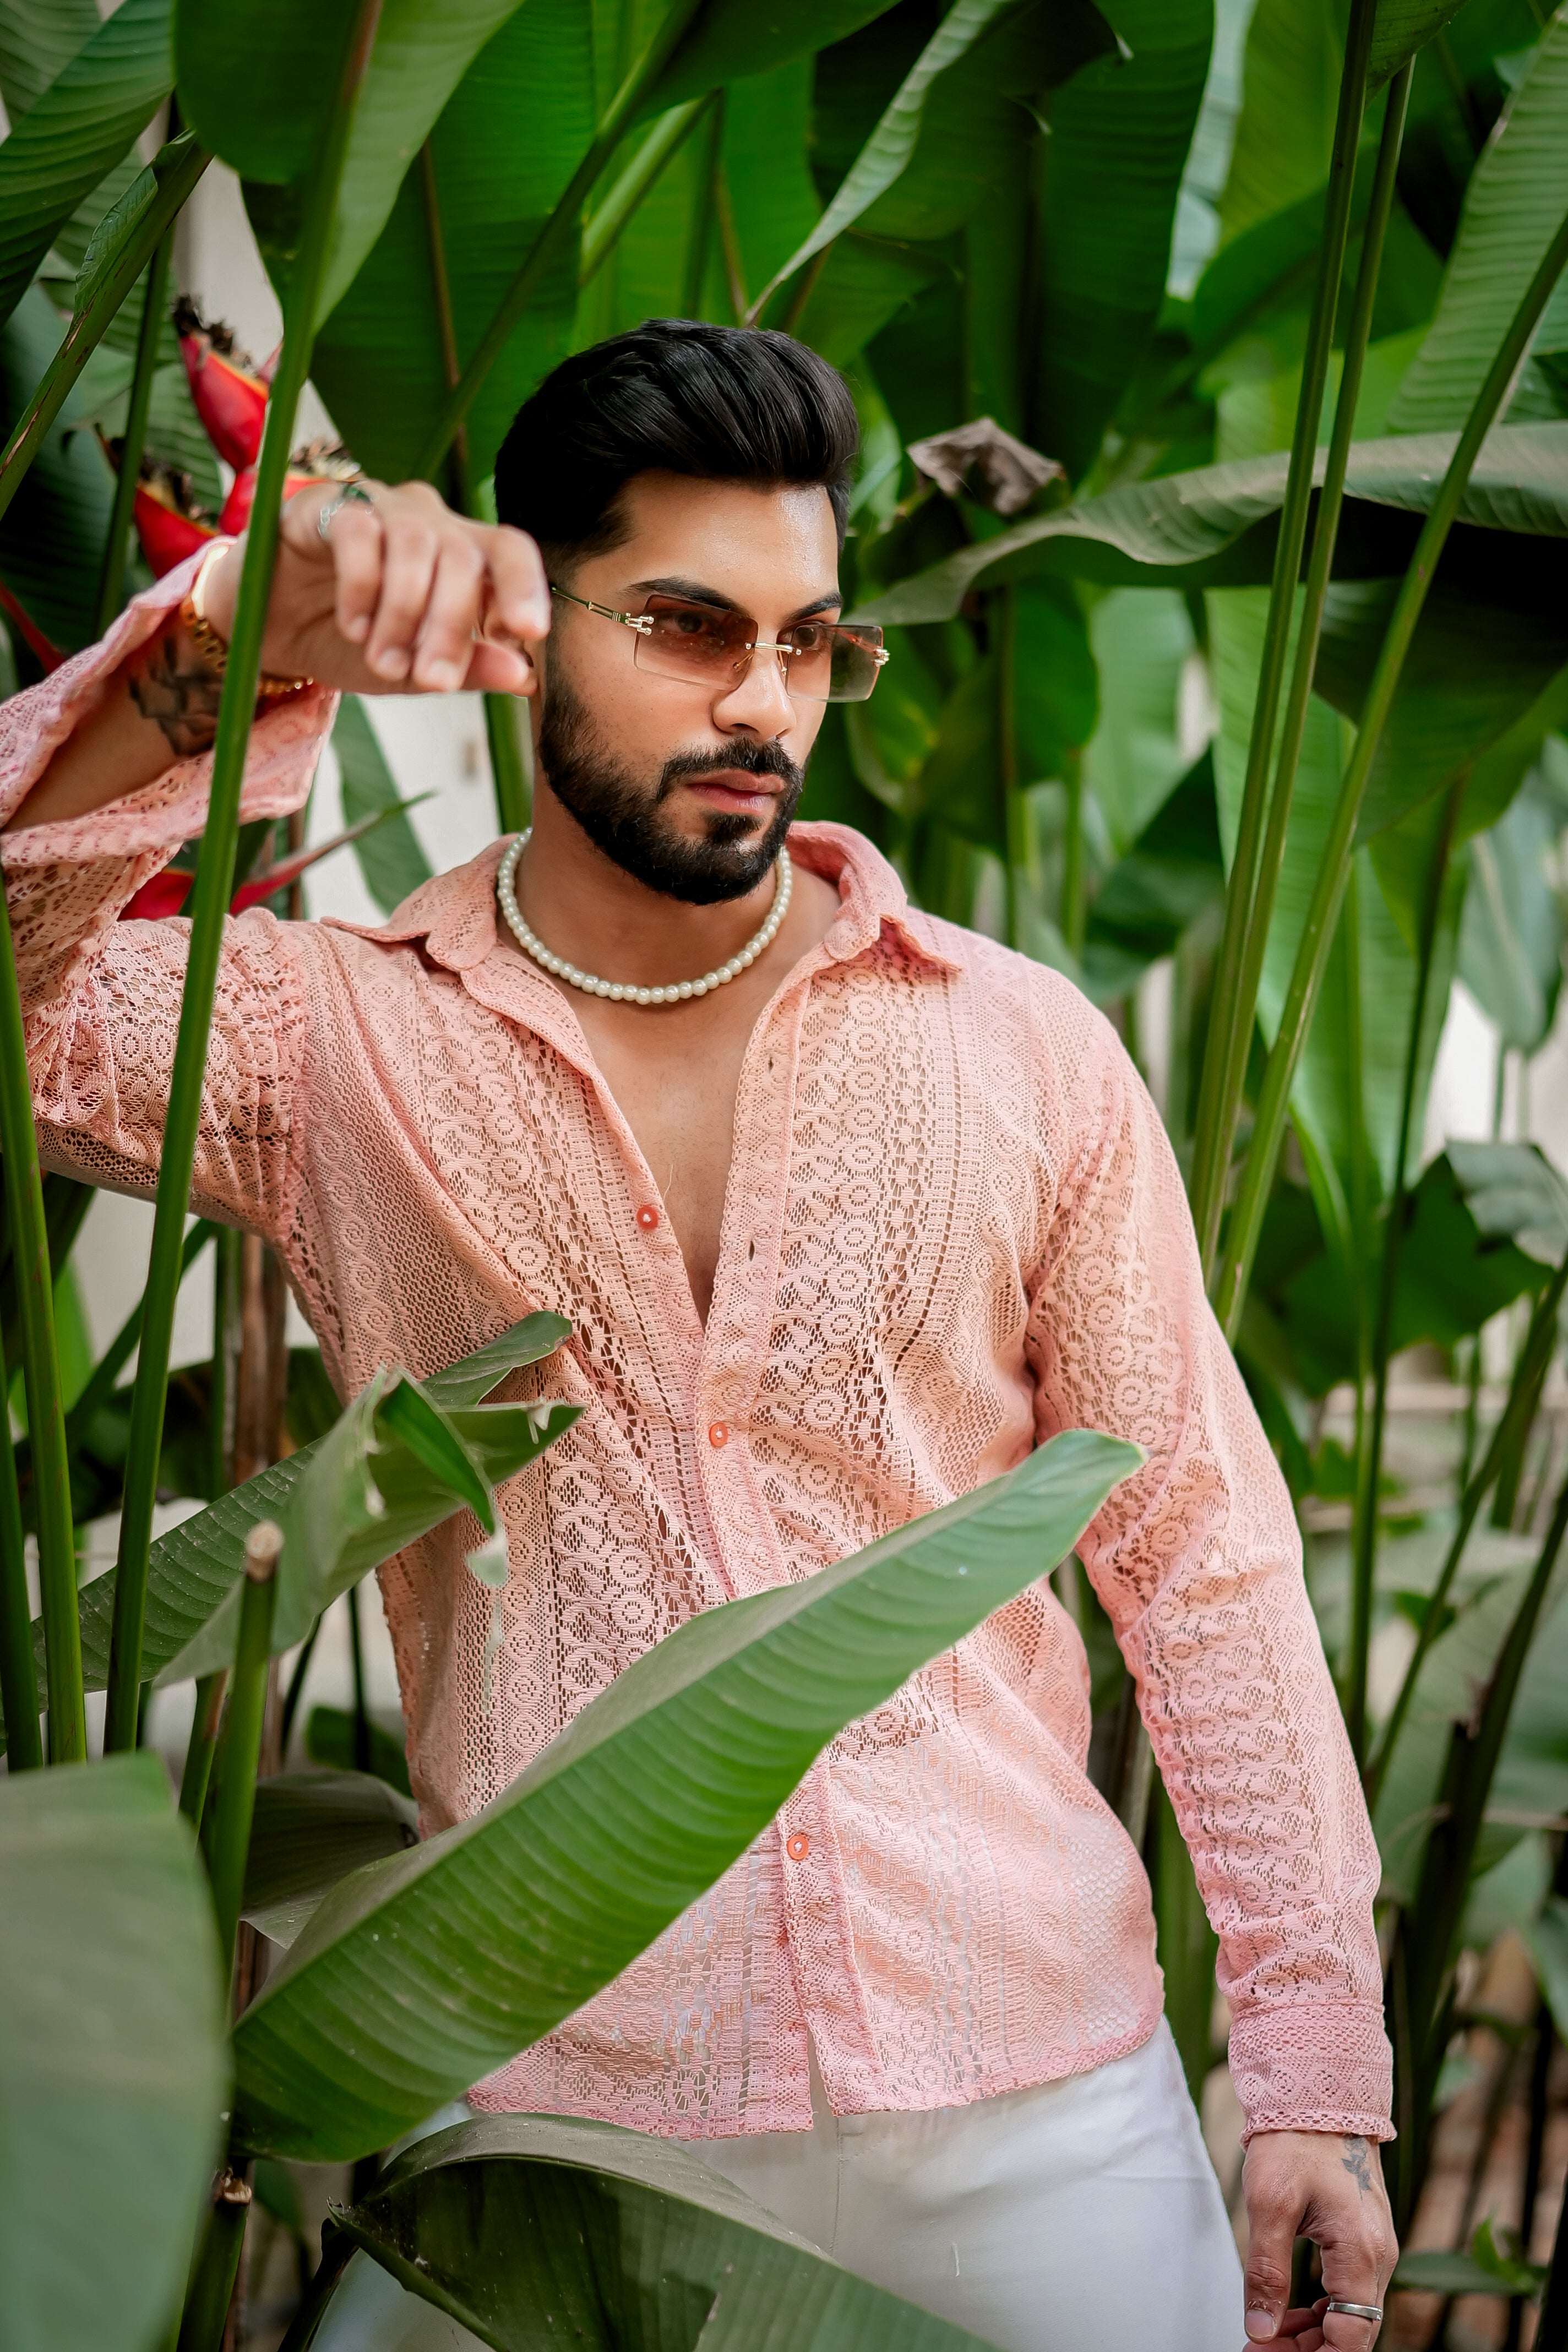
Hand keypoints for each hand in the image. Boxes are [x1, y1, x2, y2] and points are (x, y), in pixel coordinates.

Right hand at [201, 478, 550, 697]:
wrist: (268, 631)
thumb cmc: (351, 643)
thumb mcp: (413, 668)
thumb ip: (467, 668)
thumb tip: (525, 675)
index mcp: (460, 555)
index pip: (509, 551)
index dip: (525, 586)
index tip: (528, 633)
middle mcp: (427, 521)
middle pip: (464, 554)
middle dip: (453, 624)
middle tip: (433, 681)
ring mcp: (378, 507)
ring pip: (416, 542)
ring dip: (405, 613)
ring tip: (384, 662)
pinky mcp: (326, 505)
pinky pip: (359, 533)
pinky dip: (363, 586)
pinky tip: (353, 626)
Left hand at [1241, 2131, 1395, 2349]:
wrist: (1318, 2091)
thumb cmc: (1295, 2140)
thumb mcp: (1270, 2207)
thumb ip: (1267, 2273)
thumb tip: (1260, 2329)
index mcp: (1363, 2253)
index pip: (1352, 2339)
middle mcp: (1380, 2255)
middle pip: (1355, 2332)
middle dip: (1307, 2348)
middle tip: (1259, 2347)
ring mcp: (1376, 2246)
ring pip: (1352, 2314)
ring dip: (1313, 2332)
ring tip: (1268, 2334)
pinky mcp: (1364, 2236)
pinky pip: (1350, 2289)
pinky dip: (1322, 2307)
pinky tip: (1290, 2310)